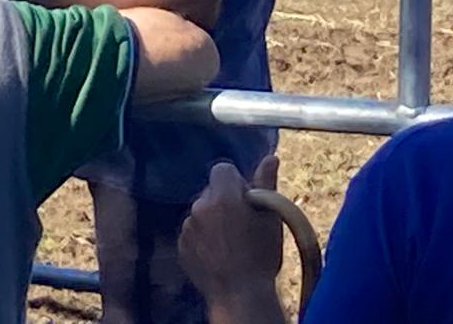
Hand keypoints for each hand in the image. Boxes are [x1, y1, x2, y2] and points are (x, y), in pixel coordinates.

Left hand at [178, 157, 285, 319]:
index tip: (248, 201)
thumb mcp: (270, 218)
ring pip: (202, 213)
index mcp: (223, 196)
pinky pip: (193, 233)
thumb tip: (271, 157)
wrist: (240, 296)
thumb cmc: (261, 257)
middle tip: (243, 226)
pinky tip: (220, 256)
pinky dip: (203, 239)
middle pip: (212, 191)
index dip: (237, 183)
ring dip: (213, 221)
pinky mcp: (181, 245)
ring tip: (233, 245)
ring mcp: (188, 227)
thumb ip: (266, 183)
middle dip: (225, 201)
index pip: (223, 169)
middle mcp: (200, 206)